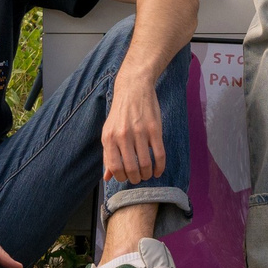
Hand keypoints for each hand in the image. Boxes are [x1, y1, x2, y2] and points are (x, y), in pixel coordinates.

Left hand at [102, 60, 167, 182]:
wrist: (134, 88)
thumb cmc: (120, 113)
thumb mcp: (108, 132)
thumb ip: (108, 154)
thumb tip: (107, 177)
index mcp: (109, 138)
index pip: (115, 167)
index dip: (121, 177)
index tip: (126, 178)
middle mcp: (123, 136)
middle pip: (131, 168)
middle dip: (136, 178)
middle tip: (138, 178)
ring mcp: (140, 132)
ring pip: (146, 163)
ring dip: (147, 174)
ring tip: (147, 174)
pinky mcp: (155, 129)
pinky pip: (159, 154)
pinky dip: (160, 167)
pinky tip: (158, 170)